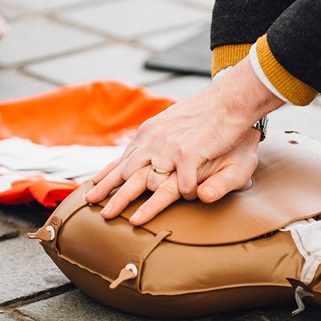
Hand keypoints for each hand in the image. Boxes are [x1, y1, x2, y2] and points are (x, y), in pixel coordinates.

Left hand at [86, 59, 283, 222]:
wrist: (228, 99)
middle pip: (129, 175)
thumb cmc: (205, 113)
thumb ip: (155, 139)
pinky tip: (190, 200)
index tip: (92, 189)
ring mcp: (170, 149)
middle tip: (103, 213)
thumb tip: (140, 151)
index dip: (107, 176)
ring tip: (134, 220)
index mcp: (148, 134)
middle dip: (114, 196)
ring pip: (153, 185)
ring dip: (145, 205)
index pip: (123, 159)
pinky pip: (184, 187)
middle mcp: (154, 142)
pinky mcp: (189, 155)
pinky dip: (188, 195)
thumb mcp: (171, 123)